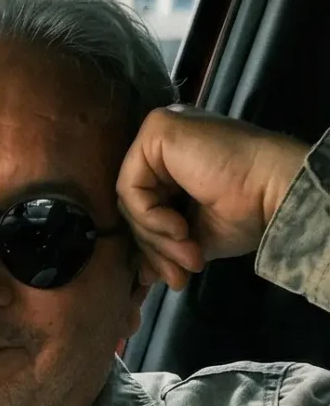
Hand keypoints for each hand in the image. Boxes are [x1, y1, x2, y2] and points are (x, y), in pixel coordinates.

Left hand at [117, 107, 310, 290]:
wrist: (274, 193)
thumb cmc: (247, 212)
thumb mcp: (195, 236)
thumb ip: (165, 246)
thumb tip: (142, 275)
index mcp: (175, 159)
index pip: (144, 204)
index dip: (155, 246)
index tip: (176, 276)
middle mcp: (165, 141)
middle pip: (135, 203)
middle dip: (156, 247)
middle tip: (179, 275)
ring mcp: (160, 131)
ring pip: (130, 199)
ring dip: (158, 239)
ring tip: (190, 255)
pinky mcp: (158, 128)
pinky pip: (131, 186)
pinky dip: (151, 217)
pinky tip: (181, 229)